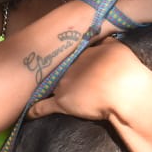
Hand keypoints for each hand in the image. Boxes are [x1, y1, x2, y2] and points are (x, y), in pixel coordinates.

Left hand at [25, 39, 150, 123]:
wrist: (122, 89)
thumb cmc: (124, 68)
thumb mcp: (117, 47)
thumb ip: (107, 43)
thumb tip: (105, 36)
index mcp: (82, 53)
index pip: (69, 55)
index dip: (66, 61)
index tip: (63, 62)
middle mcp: (68, 66)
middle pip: (57, 70)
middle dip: (51, 73)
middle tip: (44, 75)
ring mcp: (63, 84)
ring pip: (47, 86)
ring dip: (41, 89)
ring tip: (31, 93)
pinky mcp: (61, 102)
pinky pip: (42, 107)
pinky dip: (34, 111)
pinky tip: (27, 114)